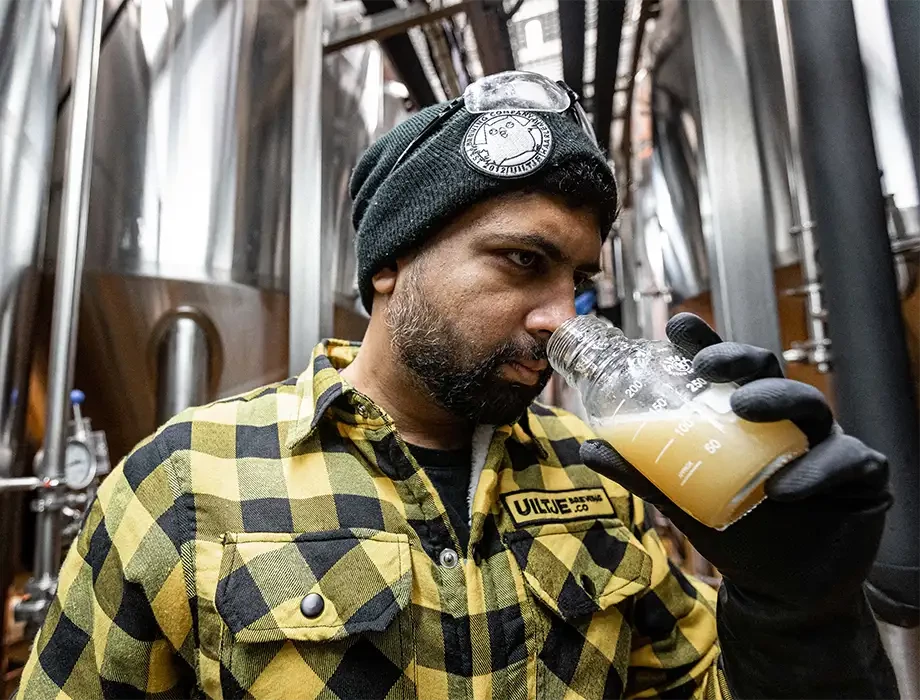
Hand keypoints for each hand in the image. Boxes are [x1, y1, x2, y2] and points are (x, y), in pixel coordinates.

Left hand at [581, 313, 891, 613]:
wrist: (781, 592)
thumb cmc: (737, 532)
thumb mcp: (683, 501)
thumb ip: (643, 472)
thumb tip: (589, 446)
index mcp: (745, 418)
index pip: (727, 371)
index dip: (707, 343)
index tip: (678, 327)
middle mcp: (786, 422)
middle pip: (768, 374)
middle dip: (740, 361)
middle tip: (708, 367)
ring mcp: (825, 444)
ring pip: (810, 406)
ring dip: (777, 403)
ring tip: (744, 412)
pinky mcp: (862, 477)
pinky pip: (848, 460)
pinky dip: (819, 468)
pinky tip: (787, 486)